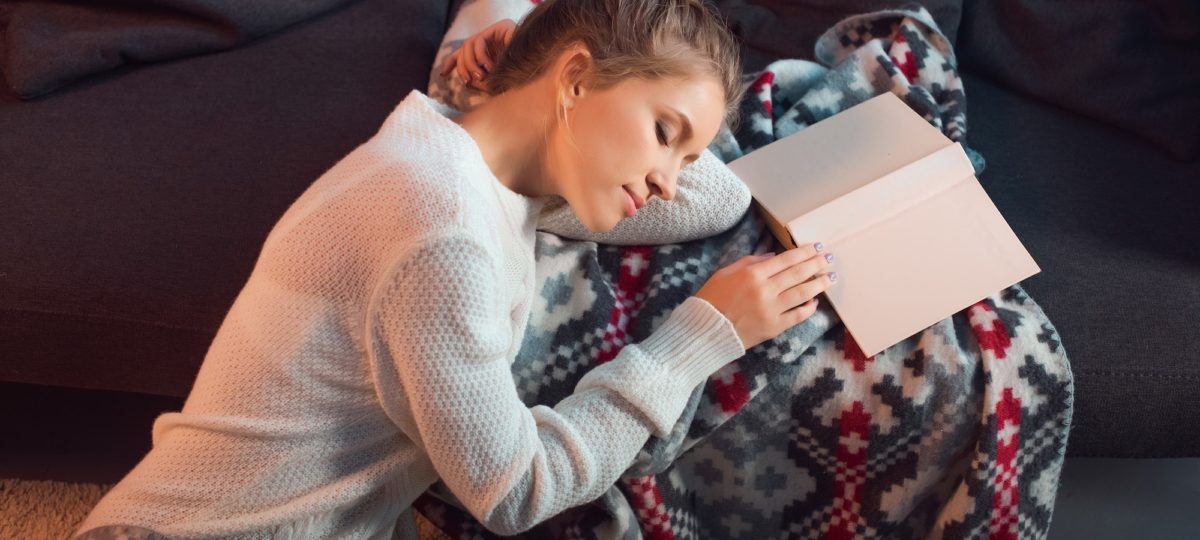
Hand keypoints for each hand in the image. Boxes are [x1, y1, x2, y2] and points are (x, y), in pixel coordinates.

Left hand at [439, 19, 516, 91]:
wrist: (539, 69)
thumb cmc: (520, 79)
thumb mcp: (496, 81)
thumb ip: (480, 80)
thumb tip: (465, 80)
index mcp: (490, 51)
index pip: (465, 53)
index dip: (452, 62)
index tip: (443, 75)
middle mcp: (492, 40)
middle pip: (464, 50)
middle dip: (462, 67)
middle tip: (470, 81)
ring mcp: (496, 32)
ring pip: (468, 45)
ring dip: (471, 65)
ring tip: (483, 76)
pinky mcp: (501, 27)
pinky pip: (478, 41)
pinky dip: (480, 57)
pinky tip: (489, 67)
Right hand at [695, 242, 837, 348]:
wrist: (704, 331)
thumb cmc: (711, 299)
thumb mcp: (725, 273)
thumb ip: (750, 262)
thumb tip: (774, 257)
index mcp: (752, 274)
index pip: (786, 260)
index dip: (804, 252)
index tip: (817, 248)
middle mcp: (765, 290)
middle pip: (798, 274)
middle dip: (816, 264)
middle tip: (829, 259)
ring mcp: (771, 310)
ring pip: (802, 293)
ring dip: (819, 284)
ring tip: (831, 277)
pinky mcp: (773, 327)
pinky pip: (797, 316)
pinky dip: (808, 308)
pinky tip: (814, 302)